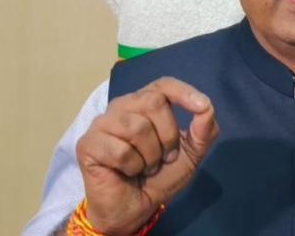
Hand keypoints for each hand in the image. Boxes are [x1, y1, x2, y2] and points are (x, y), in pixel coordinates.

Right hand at [75, 77, 219, 235]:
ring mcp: (101, 124)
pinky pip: (120, 150)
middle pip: (153, 102)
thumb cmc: (159, 176)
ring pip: (136, 127)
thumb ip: (203, 131)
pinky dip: (132, 166)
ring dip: (150, 155)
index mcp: (145, 103)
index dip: (183, 92)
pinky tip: (127, 173)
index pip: (163, 84)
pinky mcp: (87, 145)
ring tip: (146, 167)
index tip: (202, 106)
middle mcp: (122, 107)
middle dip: (168, 136)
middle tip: (164, 157)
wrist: (134, 209)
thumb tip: (207, 108)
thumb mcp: (191, 154)